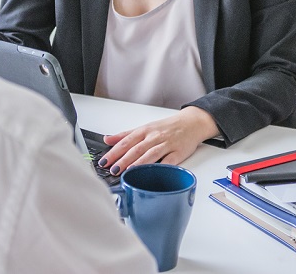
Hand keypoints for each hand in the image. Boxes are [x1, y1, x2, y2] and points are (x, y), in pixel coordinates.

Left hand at [99, 106, 218, 175]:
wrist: (191, 123)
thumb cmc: (167, 127)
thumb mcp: (145, 127)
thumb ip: (125, 135)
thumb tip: (107, 139)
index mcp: (145, 131)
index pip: (126, 141)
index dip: (114, 151)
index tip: (104, 161)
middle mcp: (154, 136)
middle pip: (136, 148)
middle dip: (123, 159)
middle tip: (112, 169)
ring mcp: (166, 144)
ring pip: (150, 154)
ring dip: (138, 163)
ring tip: (127, 172)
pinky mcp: (178, 153)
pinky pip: (169, 161)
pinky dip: (160, 167)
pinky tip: (153, 174)